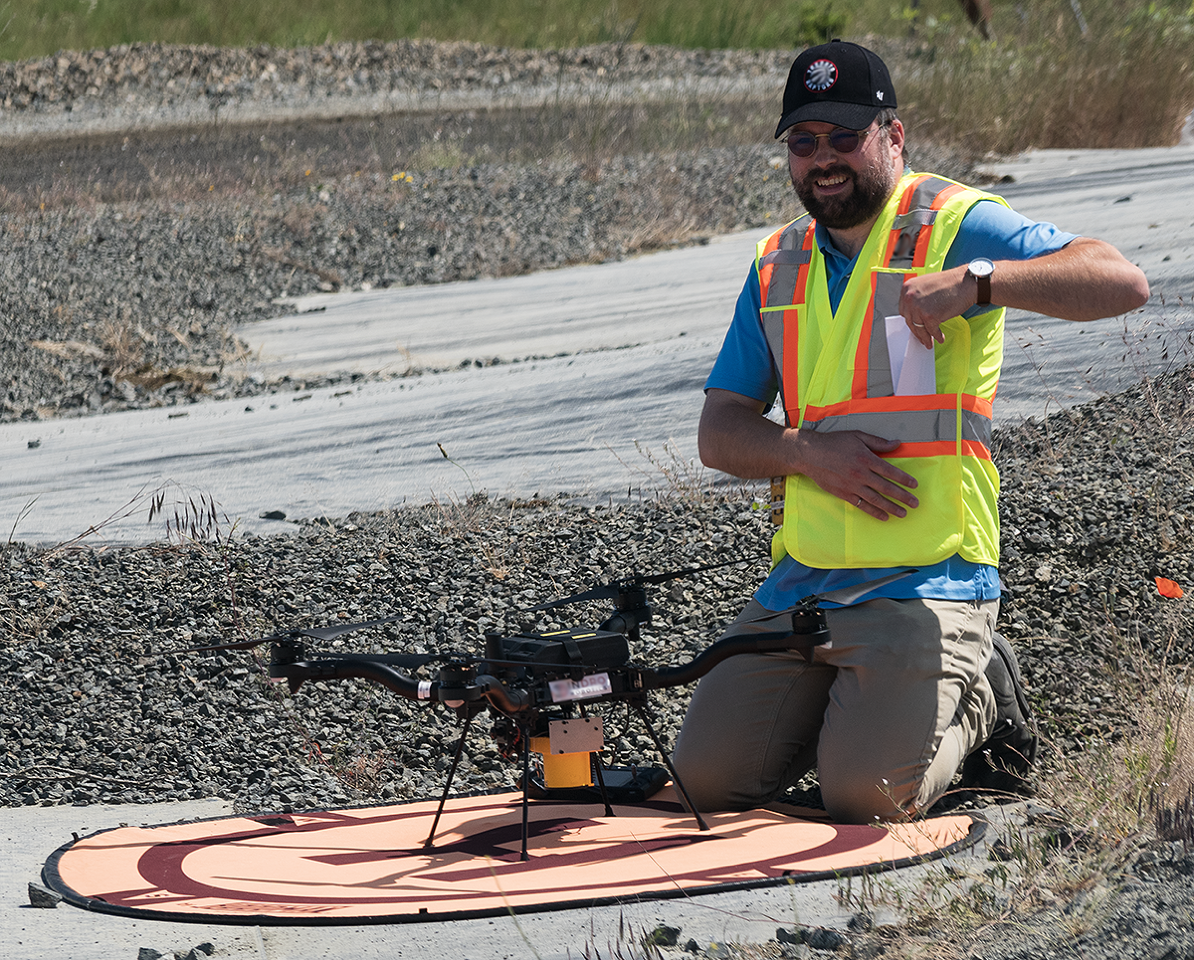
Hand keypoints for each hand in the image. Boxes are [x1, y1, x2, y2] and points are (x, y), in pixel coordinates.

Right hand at [796, 429, 918, 519]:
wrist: (810, 454)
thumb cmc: (834, 442)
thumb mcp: (857, 436)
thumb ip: (878, 442)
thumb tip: (897, 443)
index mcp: (866, 458)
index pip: (890, 471)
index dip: (904, 479)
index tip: (914, 485)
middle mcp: (861, 474)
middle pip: (886, 488)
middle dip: (903, 497)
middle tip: (915, 504)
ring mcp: (852, 486)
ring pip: (876, 500)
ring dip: (891, 508)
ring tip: (903, 513)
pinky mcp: (843, 494)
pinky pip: (861, 505)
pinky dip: (873, 512)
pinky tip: (883, 516)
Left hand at [898, 267, 972, 347]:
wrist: (966, 282)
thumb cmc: (950, 283)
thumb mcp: (926, 285)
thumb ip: (918, 297)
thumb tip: (916, 313)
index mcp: (907, 288)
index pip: (904, 309)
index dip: (910, 319)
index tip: (915, 325)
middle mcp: (909, 297)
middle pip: (909, 320)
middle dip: (916, 330)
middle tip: (921, 337)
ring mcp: (918, 307)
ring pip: (919, 328)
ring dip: (925, 337)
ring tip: (929, 342)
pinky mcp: (929, 316)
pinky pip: (931, 331)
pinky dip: (936, 336)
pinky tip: (940, 338)